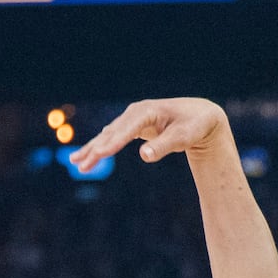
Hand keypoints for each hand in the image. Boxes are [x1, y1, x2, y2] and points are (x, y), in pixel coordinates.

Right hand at [70, 97, 228, 168]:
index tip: (99, 154)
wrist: (200, 115)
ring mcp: (133, 118)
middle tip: (80, 166)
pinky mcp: (133, 125)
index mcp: (147, 111)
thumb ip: (164, 146)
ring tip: (76, 162)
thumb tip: (144, 157)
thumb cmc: (194, 126)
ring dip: (93, 149)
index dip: (113, 142)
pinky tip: (90, 154)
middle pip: (112, 133)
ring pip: (109, 135)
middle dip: (95, 149)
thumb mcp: (184, 137)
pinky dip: (101, 146)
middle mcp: (136, 112)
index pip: (126, 129)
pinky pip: (114, 136)